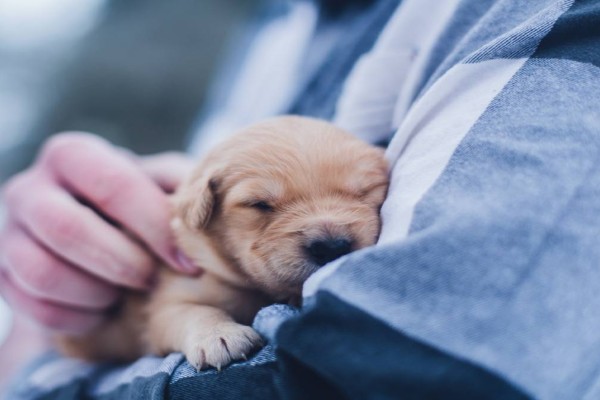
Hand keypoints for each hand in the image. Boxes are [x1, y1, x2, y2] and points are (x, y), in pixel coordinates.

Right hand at [0, 133, 196, 333]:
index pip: (112, 185)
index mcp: (72, 155)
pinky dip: (78, 317)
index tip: (188, 262)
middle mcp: (30, 188)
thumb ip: (179, 185)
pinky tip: (104, 309)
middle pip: (66, 228)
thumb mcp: (160, 182)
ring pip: (41, 272)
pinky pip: (34, 309)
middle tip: (151, 279)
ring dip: (96, 292)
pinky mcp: (3, 276)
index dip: (154, 227)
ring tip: (124, 293)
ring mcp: (9, 233)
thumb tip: (205, 203)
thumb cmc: (136, 204)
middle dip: (121, 262)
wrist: (93, 231)